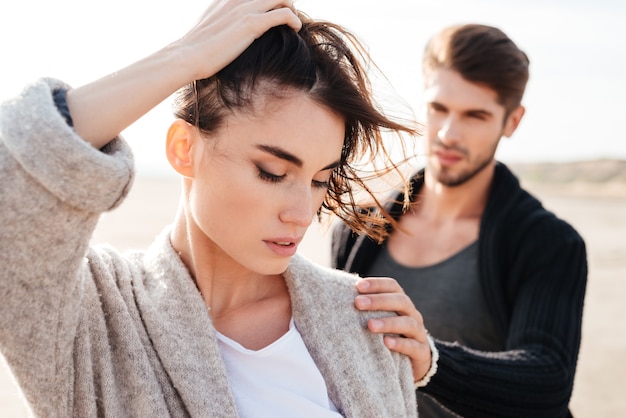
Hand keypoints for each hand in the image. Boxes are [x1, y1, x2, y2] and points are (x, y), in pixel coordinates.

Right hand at [177, 0, 301, 81]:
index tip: (274, 9)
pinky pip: (283, 14)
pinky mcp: (251, 24)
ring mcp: (244, 9)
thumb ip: (222, 24)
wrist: (187, 57)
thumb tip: (226, 35)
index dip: (268, 1)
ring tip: (294, 22)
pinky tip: (296, 29)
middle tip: (289, 16)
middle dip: (284, 1)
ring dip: (292, 8)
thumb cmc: (196, 51)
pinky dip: (294, 20)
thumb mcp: (209, 30)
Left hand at [355, 277, 432, 382]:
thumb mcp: (380, 319)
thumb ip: (367, 309)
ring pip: (408, 323)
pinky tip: (386, 343)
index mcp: (401, 303)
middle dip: (379, 300)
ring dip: (388, 322)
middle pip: (400, 301)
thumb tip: (339, 296)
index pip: (392, 286)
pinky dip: (400, 343)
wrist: (414, 363)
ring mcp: (419, 333)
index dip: (376, 284)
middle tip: (358, 303)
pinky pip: (413, 346)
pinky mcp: (422, 353)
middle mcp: (412, 315)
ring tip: (370, 325)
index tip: (357, 286)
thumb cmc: (389, 335)